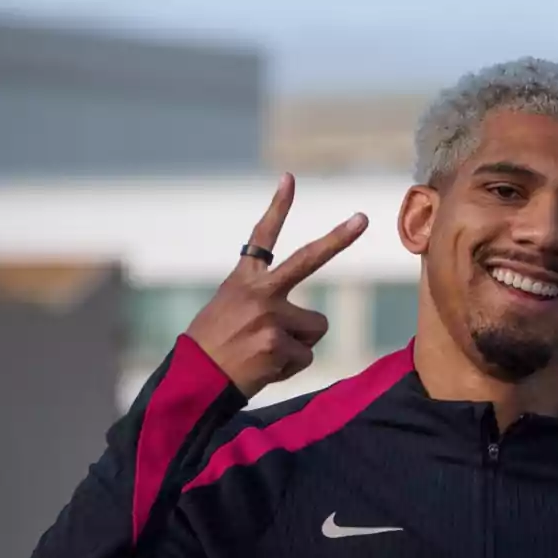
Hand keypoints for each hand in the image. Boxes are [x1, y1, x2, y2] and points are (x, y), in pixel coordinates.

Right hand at [185, 173, 367, 397]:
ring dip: (298, 344)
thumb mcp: (229, 311)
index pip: (261, 237)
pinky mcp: (277, 342)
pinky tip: (263, 369)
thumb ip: (264, 303)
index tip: (289, 178)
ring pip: (315, 327)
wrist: (195, 379)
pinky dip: (288, 367)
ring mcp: (269, 315)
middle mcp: (259, 291)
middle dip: (339, 238)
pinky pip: (305, 356)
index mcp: (243, 280)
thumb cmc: (214, 349)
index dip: (277, 207)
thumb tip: (311, 323)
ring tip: (264, 353)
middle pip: (308, 259)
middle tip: (363, 217)